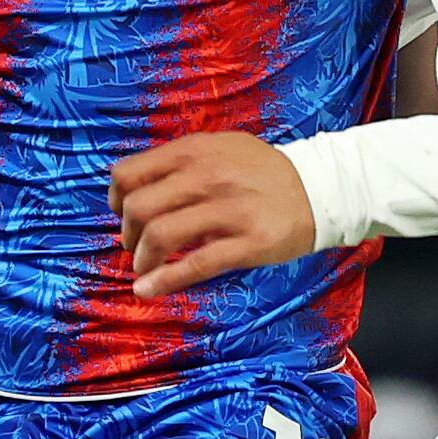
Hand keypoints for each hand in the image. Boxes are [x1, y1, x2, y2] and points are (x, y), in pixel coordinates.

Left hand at [108, 131, 317, 296]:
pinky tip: (148, 290)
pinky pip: (194, 264)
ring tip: (146, 268)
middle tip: (136, 246)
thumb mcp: (221, 149)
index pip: (129, 174)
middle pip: (139, 208)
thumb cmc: (264, 173)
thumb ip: (181, 163)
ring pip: (161, 236)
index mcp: (195, 151)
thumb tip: (137, 189)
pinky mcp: (247, 243)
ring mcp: (228, 210)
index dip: (115, 201)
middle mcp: (207, 176)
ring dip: (143, 260)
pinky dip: (163, 281)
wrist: (321, 189)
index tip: (123, 216)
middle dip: (128, 234)